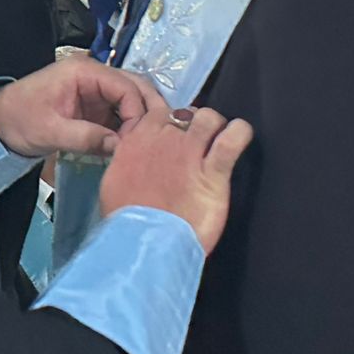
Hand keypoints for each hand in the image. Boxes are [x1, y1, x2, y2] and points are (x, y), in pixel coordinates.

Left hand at [0, 61, 166, 158]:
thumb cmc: (18, 119)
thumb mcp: (50, 131)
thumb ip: (85, 137)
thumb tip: (119, 146)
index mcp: (83, 72)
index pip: (126, 86)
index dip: (137, 112)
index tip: (136, 140)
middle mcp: (94, 76)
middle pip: (137, 87)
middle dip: (150, 111)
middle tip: (161, 139)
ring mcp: (96, 91)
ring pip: (134, 99)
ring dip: (144, 119)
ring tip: (153, 144)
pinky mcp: (95, 107)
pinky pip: (122, 114)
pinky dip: (131, 128)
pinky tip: (136, 146)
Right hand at [98, 106, 252, 253]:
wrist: (142, 243)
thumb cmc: (125, 217)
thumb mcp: (114, 178)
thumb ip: (128, 156)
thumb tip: (136, 150)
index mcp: (138, 138)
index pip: (160, 111)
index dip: (171, 120)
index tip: (176, 132)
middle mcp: (164, 139)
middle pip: (186, 112)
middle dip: (194, 122)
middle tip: (197, 140)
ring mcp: (189, 153)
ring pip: (210, 117)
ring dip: (216, 125)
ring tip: (217, 139)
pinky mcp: (213, 173)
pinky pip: (232, 139)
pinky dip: (240, 133)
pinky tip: (240, 135)